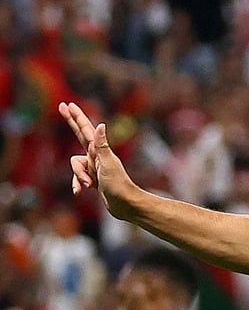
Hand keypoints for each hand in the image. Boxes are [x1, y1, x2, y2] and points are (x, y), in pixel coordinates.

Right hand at [57, 102, 137, 220]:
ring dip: (78, 175)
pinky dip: (77, 184)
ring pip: (75, 165)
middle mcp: (96, 156)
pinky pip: (78, 178)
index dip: (76, 117)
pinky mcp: (93, 178)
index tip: (68, 104)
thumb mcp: (108, 163)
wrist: (125, 204)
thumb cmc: (118, 184)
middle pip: (79, 136)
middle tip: (61, 107)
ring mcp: (94, 167)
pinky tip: (81, 191)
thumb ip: (101, 145)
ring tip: (89, 184)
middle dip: (71, 123)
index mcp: (99, 150)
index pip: (85, 129)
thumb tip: (101, 125)